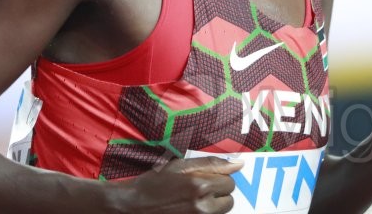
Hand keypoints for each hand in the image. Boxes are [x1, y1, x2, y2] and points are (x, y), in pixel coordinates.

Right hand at [108, 156, 241, 213]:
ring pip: (222, 212)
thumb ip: (210, 163)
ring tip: (194, 200)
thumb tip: (238, 164)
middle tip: (200, 189)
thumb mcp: (179, 166)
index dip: (218, 178)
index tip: (205, 178)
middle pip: (229, 199)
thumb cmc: (154, 183)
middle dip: (218, 192)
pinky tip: (191, 209)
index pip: (229, 181)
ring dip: (214, 205)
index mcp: (200, 185)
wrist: (133, 207)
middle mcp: (203, 206)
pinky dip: (206, 213)